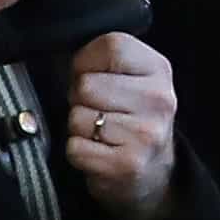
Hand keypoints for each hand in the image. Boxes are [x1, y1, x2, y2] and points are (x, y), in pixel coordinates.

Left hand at [54, 31, 181, 219]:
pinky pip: (75, 148)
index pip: (111, 46)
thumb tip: (60, 50)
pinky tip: (98, 153)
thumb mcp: (132, 78)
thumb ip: (105, 59)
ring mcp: (146, 134)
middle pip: (86, 85)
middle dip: (79, 99)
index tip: (91, 76)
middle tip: (97, 111)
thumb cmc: (131, 119)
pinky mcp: (127, 165)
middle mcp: (158, 100)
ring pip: (77, 117)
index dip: (87, 61)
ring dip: (78, 128)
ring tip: (100, 134)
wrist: (154, 173)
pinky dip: (78, 152)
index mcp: (159, 70)